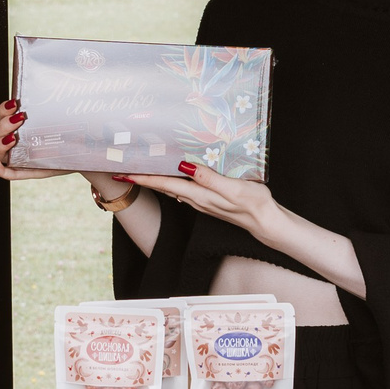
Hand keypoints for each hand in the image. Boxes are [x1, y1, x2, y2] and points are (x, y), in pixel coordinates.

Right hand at [0, 100, 125, 195]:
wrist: (87, 152)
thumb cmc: (76, 130)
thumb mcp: (67, 113)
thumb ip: (64, 98)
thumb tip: (71, 74)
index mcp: (22, 123)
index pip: (1, 115)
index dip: (2, 109)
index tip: (15, 104)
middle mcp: (17, 139)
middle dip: (3, 124)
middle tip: (20, 119)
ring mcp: (20, 156)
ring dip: (0, 144)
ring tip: (13, 139)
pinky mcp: (27, 171)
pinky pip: (8, 172)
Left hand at [126, 159, 282, 241]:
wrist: (266, 222)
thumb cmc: (253, 203)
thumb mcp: (232, 188)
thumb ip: (208, 178)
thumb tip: (184, 166)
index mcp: (199, 195)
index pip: (165, 184)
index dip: (144, 178)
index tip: (124, 172)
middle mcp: (196, 200)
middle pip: (163, 187)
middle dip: (143, 178)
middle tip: (124, 168)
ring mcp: (201, 202)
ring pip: (171, 188)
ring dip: (155, 180)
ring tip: (141, 170)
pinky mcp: (208, 200)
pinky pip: (183, 190)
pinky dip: (171, 182)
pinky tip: (172, 176)